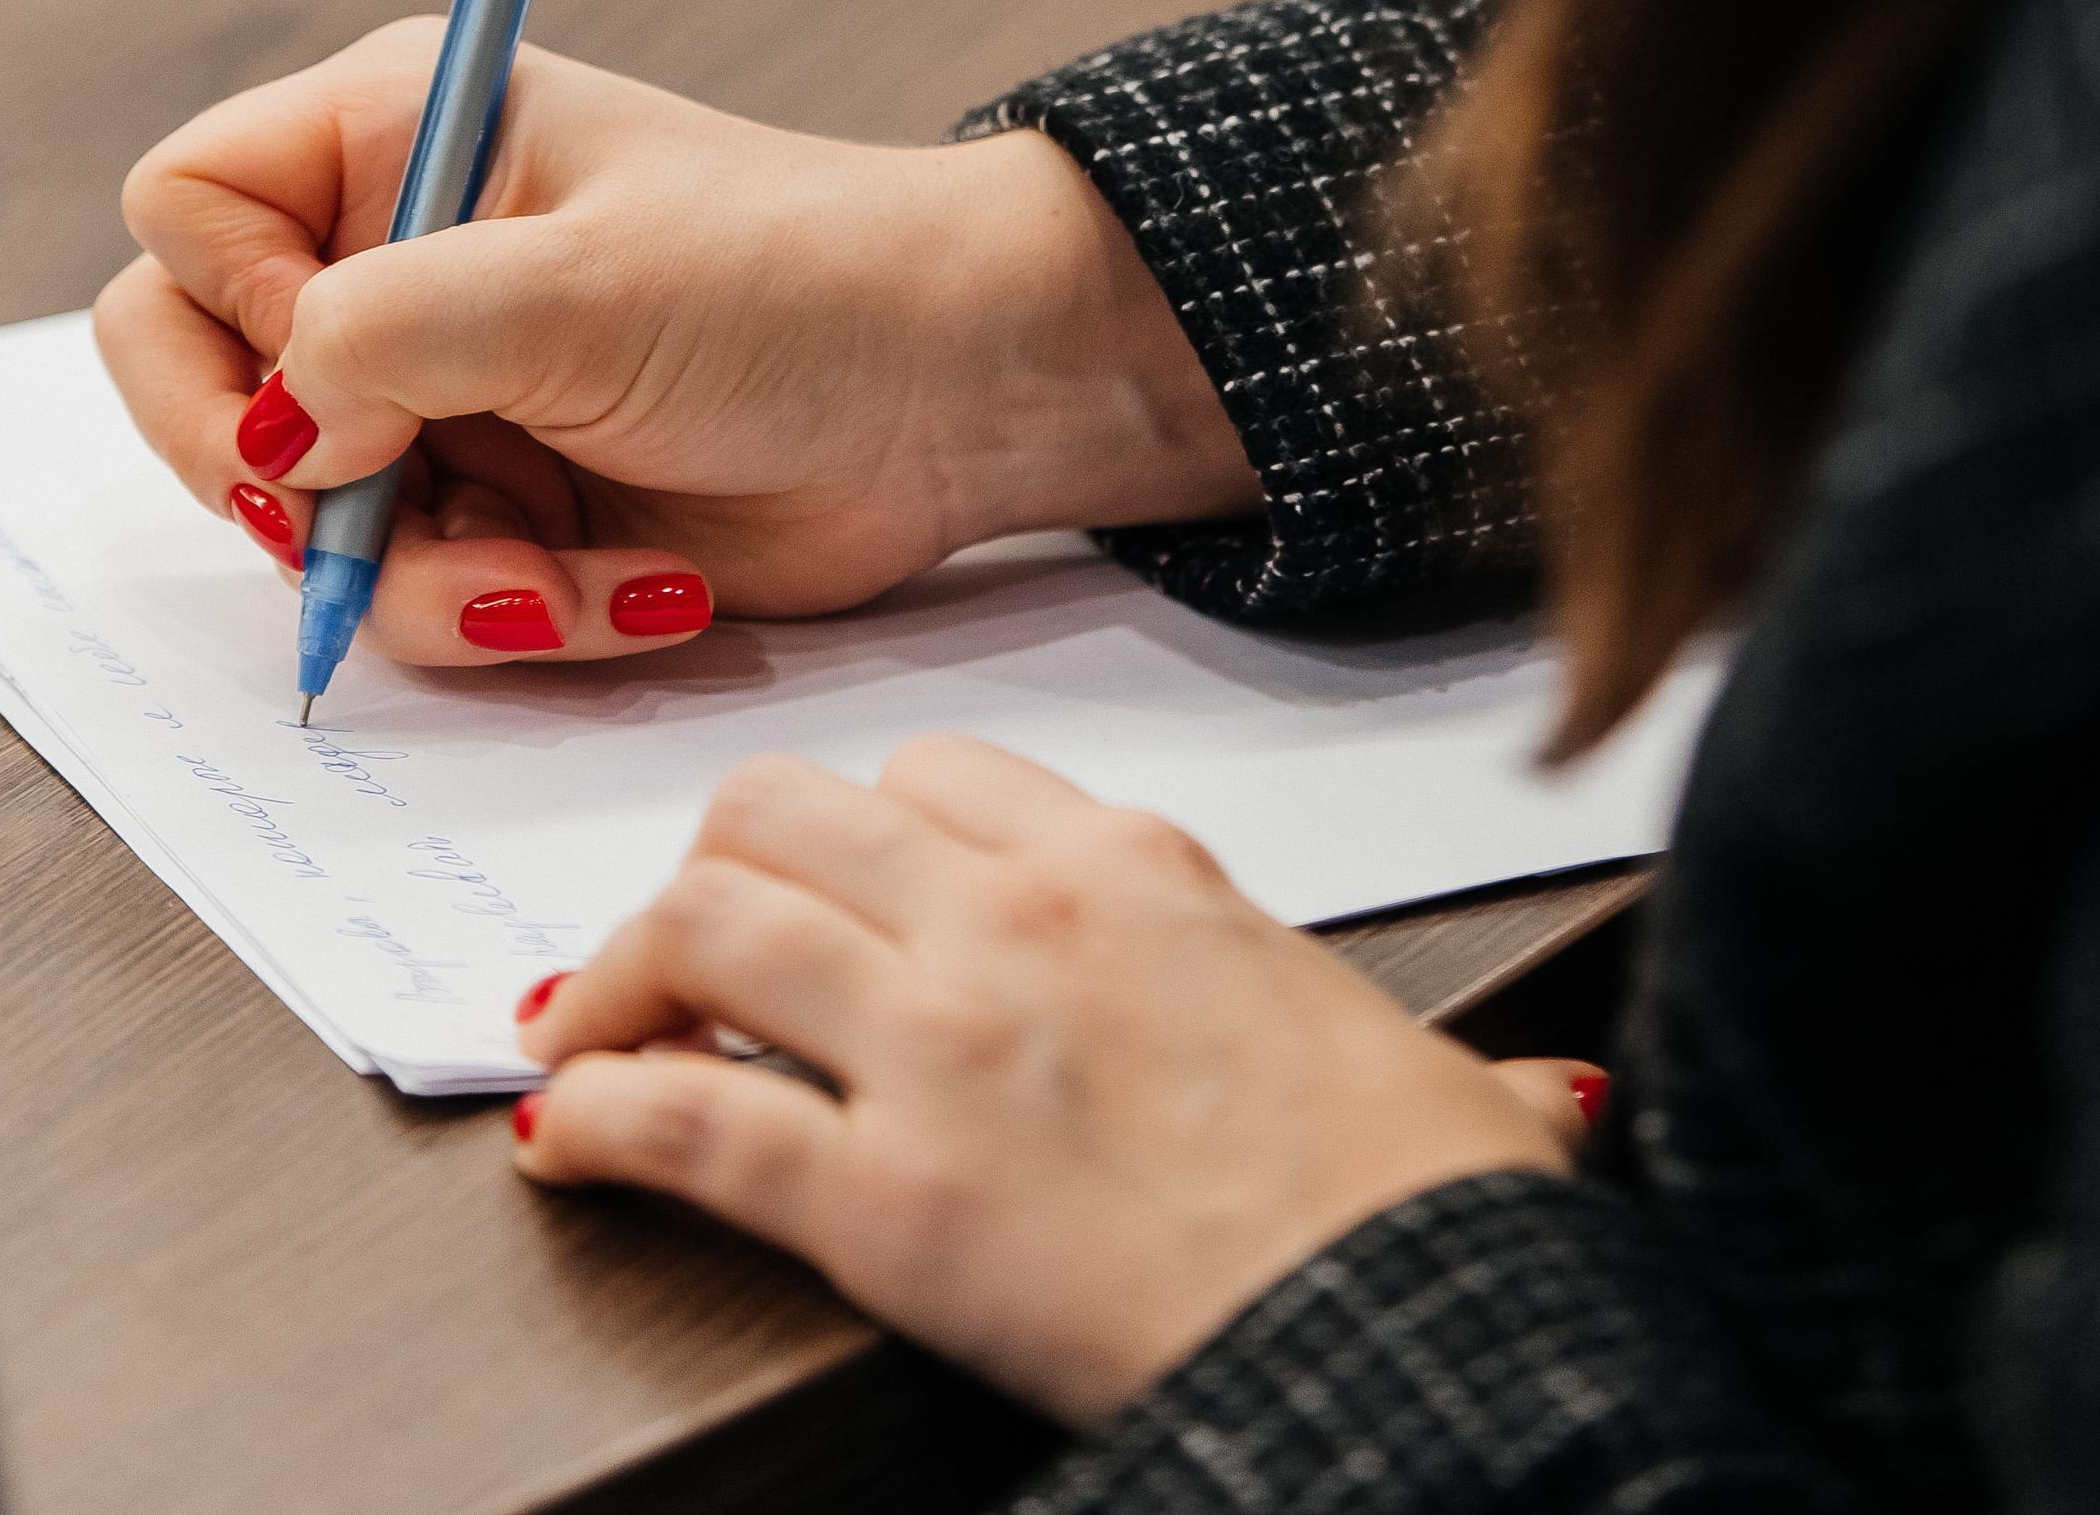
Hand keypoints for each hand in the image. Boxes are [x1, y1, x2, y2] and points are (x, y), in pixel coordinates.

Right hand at [95, 23, 1256, 666]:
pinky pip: (423, 595)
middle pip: (203, 385)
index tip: (339, 376)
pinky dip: (523, 613)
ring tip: (577, 575)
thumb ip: (386, 335)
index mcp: (397, 136)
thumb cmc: (800, 282)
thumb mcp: (584, 287)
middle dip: (295, 493)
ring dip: (441, 580)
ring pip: (310, 527)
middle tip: (369, 528)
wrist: (962, 396)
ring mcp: (444, 391)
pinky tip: (645, 587)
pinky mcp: (504, 503)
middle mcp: (397, 255)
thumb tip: (273, 437)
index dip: (230, 310)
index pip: (187, 211)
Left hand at [508, 738, 1589, 1423]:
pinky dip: (606, 1118)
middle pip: (783, 811)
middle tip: (679, 942)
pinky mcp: (886, 1200)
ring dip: (627, 973)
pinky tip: (569, 1134)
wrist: (1407, 1331)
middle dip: (708, 866)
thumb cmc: (1423, 1213)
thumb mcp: (1434, 1078)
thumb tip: (1537, 1105)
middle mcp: (1019, 919)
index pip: (932, 774)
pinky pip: (692, 1118)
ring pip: (713, 919)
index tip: (816, 873)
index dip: (847, 824)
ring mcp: (943, 1044)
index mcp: (1134, 871)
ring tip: (593, 1026)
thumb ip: (1454, 1064)